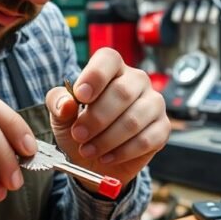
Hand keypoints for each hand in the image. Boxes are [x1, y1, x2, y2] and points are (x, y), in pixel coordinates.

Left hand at [46, 49, 169, 187]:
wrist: (96, 160)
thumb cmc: (81, 128)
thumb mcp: (61, 115)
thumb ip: (58, 103)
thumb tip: (66, 103)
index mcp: (112, 69)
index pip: (108, 59)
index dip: (95, 76)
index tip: (80, 96)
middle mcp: (136, 81)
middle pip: (122, 92)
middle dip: (96, 118)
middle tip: (79, 135)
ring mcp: (154, 103)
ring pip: (134, 119)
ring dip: (107, 139)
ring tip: (88, 150)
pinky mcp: (162, 127)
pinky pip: (146, 139)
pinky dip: (122, 152)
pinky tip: (107, 157)